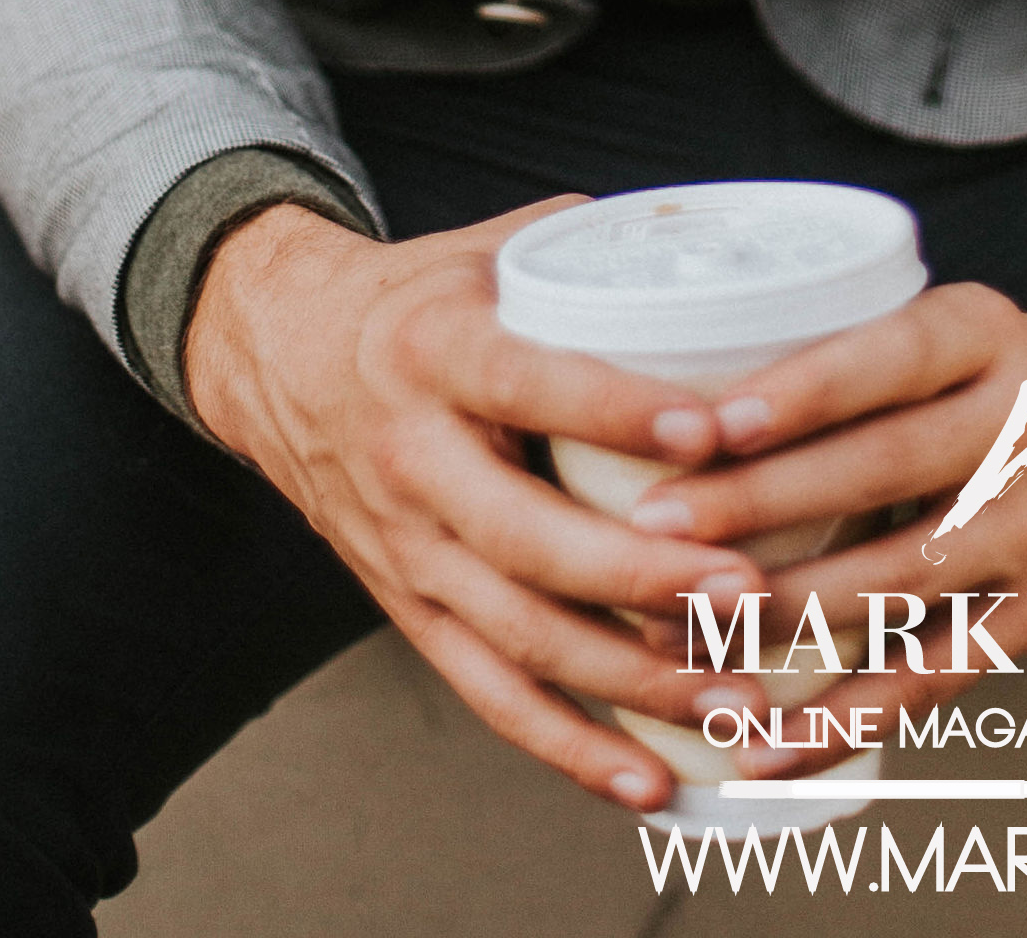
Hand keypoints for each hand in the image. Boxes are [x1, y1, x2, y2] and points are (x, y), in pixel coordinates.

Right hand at [183, 197, 767, 809]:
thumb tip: (735, 251)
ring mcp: (408, 548)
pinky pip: (490, 696)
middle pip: (524, 537)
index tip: (707, 430)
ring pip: (516, 633)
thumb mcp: (491, 248)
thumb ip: (603, 251)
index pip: (525, 383)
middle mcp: (413, 457)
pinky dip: (570, 747)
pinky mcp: (410, 610)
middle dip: (640, 575)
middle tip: (745, 588)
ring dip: (628, 678)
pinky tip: (650, 778)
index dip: (613, 409)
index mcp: (435, 350)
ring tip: (730, 693)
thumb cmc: (419, 297)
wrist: (282, 355)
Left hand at [612, 264, 1026, 771]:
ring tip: (674, 632)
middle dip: (759, 506)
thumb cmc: (1014, 360)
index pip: (893, 357)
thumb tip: (692, 396)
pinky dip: (846, 717)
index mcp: (990, 336)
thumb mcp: (960, 318)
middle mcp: (1023, 428)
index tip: (712, 420)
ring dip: (780, 613)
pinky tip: (765, 743)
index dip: (805, 389)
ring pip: (899, 580)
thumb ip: (858, 352)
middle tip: (651, 528)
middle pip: (883, 472)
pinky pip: (935, 675)